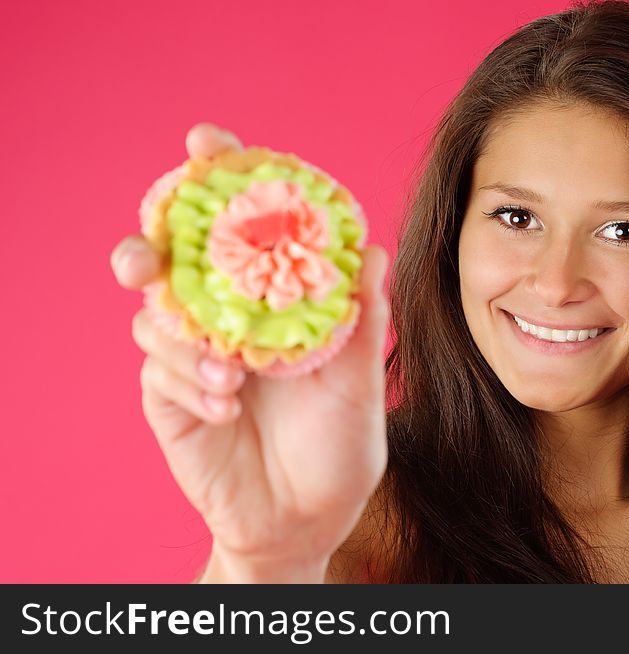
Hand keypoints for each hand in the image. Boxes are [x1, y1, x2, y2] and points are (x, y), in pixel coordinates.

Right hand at [111, 124, 389, 580]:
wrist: (307, 519)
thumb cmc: (339, 445)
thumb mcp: (358, 382)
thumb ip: (362, 320)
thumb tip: (373, 249)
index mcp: (273, 301)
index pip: (240, 227)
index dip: (220, 180)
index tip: (208, 143)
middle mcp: (228, 317)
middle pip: (171, 255)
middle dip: (152, 235)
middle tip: (153, 240)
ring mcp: (194, 355)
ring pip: (157, 313)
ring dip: (185, 337)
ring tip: (235, 375)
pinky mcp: (169, 397)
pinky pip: (159, 370)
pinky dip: (189, 381)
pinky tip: (227, 406)